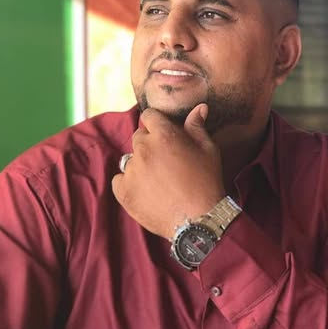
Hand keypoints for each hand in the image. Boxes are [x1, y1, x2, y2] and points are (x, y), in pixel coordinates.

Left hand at [112, 105, 224, 238]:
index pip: (149, 116)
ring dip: (140, 165)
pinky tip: (145, 192)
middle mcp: (144, 149)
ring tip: (157, 181)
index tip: (163, 135)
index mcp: (164, 135)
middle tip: (165, 163)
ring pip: (130, 160)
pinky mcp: (123, 190)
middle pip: (138, 138)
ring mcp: (131, 170)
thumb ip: (197, 127)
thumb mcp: (208, 151)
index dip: (156, 125)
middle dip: (149, 145)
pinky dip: (128, 184)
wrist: (198, 220)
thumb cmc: (207, 183)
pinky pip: (119, 180)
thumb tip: (199, 108)